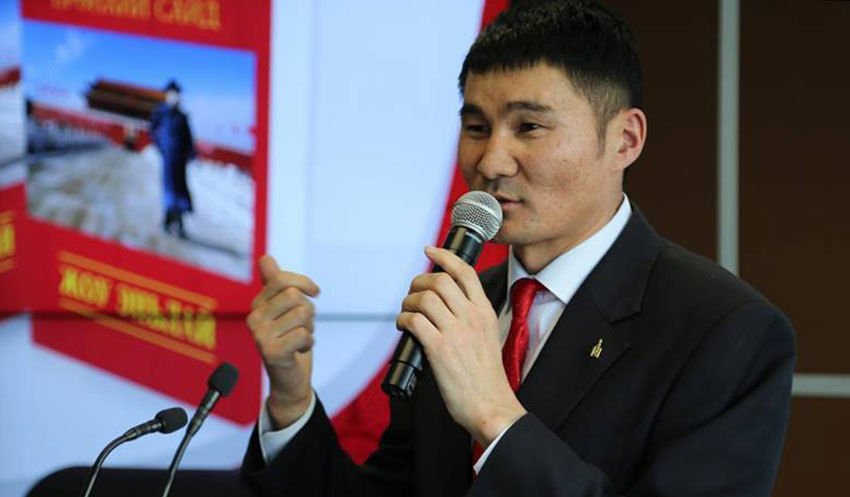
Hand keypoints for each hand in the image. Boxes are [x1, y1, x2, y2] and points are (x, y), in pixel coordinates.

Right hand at [247, 255, 319, 428]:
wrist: (288, 378)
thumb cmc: (290, 340)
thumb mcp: (285, 309)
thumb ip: (275, 284)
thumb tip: (265, 258)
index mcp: (257, 304)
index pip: (281, 280)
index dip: (304, 282)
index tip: (315, 292)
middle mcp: (253, 318)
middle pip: (295, 296)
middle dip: (308, 311)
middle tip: (302, 326)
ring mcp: (259, 335)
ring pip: (302, 314)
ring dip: (309, 328)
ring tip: (299, 338)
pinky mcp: (270, 351)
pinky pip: (304, 334)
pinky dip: (308, 343)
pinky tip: (298, 350)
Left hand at [396, 246, 526, 446]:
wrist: (490, 406)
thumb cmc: (486, 378)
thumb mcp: (489, 336)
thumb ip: (471, 318)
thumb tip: (445, 306)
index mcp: (485, 312)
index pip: (465, 272)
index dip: (444, 256)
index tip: (429, 250)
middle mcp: (472, 317)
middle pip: (440, 280)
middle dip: (419, 281)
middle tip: (412, 293)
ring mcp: (456, 332)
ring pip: (424, 297)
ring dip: (408, 301)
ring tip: (407, 312)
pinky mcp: (440, 349)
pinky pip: (414, 321)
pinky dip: (403, 319)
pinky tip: (404, 327)